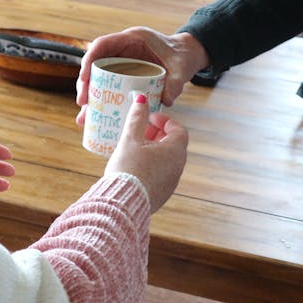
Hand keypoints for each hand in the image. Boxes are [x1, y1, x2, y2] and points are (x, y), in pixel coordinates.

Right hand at [75, 27, 209, 124]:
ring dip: (91, 97)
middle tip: (83, 103)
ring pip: (99, 78)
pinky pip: (108, 87)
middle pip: (95, 63)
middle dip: (86, 84)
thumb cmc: (183, 56)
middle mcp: (123, 49)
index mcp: (132, 38)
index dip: (89, 60)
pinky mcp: (125, 74)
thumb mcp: (181, 68)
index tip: (84, 80)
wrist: (188, 56)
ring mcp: (122, 62)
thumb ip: (176, 82)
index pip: (102, 45)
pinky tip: (97, 118)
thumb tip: (167, 100)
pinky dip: (102, 101)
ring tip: (84, 117)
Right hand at [104, 94, 187, 212]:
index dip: (165, 121)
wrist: (123, 203)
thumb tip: (142, 99)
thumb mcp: (130, 139)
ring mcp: (171, 183)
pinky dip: (151, 165)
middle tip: (140, 131)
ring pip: (167, 160)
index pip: (179, 129)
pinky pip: (161, 174)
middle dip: (158, 135)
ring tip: (134, 148)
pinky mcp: (162, 194)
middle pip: (173, 144)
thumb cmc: (128, 169)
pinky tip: (133, 166)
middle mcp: (178, 167)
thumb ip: (136, 118)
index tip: (150, 118)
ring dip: (154, 151)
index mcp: (175, 151)